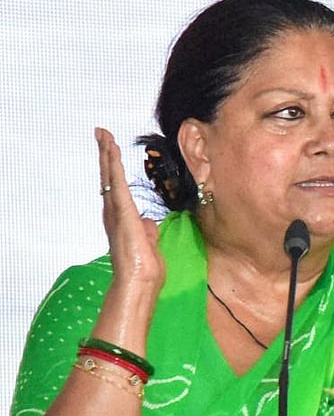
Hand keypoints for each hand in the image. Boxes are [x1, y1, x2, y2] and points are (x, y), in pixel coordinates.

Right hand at [96, 127, 164, 289]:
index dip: (113, 168)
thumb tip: (149, 222)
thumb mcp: (150, 245)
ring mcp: (116, 213)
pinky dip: (114, 165)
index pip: (116, 188)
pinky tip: (112, 149)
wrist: (139, 282)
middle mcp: (113, 214)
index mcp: (121, 221)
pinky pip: (117, 183)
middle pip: (108, 177)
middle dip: (105, 154)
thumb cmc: (145, 270)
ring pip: (110, 176)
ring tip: (103, 135)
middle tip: (101, 133)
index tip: (110, 150)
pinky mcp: (123, 213)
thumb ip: (148, 231)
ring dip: (107, 154)